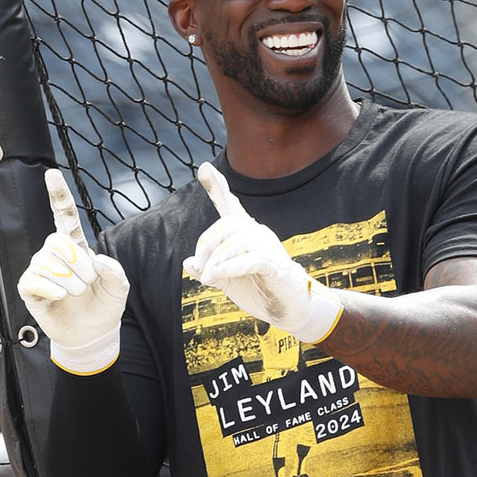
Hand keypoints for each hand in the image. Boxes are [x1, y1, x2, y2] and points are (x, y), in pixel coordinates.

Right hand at [17, 169, 129, 374]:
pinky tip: (60, 296)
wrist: (92, 333)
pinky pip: (34, 280)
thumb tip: (98, 262)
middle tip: (89, 282)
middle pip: (57, 240)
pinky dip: (52, 288)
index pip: (63, 215)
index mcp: (76, 246)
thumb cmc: (104, 305)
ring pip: (47, 262)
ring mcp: (39, 269)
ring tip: (77, 292)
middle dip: (79, 263)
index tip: (51, 173)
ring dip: (70, 280)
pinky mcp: (28, 287)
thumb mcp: (119, 288)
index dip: (58, 195)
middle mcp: (55, 253)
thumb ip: (116, 272)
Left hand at [183, 162, 341, 343]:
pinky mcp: (275, 266)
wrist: (289, 309)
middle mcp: (259, 234)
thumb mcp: (227, 281)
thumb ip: (209, 270)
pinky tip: (220, 276)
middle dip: (207, 246)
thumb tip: (187, 262)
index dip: (218, 187)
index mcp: (246, 235)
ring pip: (238, 241)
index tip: (204, 168)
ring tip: (209, 279)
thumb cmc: (259, 291)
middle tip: (202, 270)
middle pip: (228, 225)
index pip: (231, 206)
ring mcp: (269, 248)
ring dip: (217, 261)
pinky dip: (232, 266)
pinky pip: (252, 259)